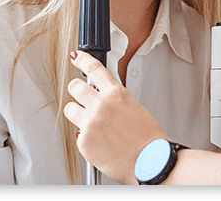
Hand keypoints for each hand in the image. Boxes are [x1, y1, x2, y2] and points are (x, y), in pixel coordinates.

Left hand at [64, 51, 169, 184]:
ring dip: (77, 113)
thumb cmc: (148, 138)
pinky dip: (86, 138)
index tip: (76, 57)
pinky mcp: (84, 142)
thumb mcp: (134, 107)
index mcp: (116, 93)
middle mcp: (101, 105)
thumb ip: (115, 99)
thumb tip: (103, 99)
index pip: (94, 68)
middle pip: (75, 86)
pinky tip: (100, 143)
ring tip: (90, 123)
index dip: (82, 60)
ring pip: (70, 109)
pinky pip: (77, 134)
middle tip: (80, 95)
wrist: (150, 162)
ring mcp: (90, 123)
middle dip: (76, 89)